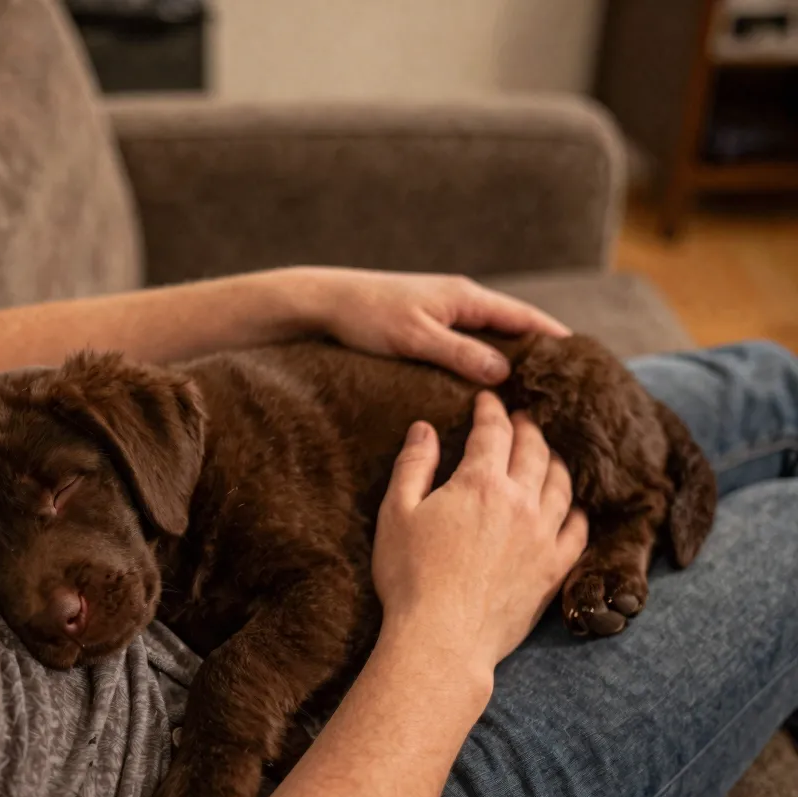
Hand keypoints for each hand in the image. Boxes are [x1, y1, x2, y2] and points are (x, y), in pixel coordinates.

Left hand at [285, 266, 569, 384]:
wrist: (324, 302)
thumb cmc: (366, 317)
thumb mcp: (415, 339)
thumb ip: (460, 355)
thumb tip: (505, 374)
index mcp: (466, 298)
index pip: (525, 318)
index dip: (555, 340)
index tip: (584, 363)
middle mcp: (461, 299)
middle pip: (514, 325)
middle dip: (541, 350)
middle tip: (571, 383)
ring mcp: (445, 309)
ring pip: (492, 334)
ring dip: (514, 355)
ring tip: (539, 387)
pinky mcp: (427, 322)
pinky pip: (470, 340)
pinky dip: (488, 356)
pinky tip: (490, 380)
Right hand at [372, 393, 587, 674]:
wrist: (442, 639)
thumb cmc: (409, 577)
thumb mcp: (396, 514)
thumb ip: (413, 465)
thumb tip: (424, 428)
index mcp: (479, 483)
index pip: (493, 431)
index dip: (490, 409)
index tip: (487, 400)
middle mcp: (520, 501)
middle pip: (534, 449)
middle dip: (527, 427)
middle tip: (520, 418)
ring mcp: (543, 535)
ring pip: (561, 483)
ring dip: (554, 460)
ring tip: (546, 453)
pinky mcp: (554, 567)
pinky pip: (577, 528)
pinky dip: (575, 509)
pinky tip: (568, 505)